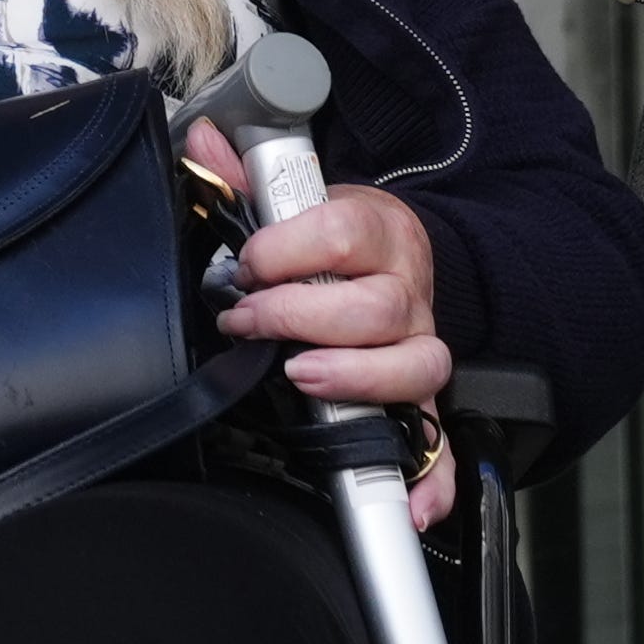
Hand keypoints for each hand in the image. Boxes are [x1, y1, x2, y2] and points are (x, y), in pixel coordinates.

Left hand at [219, 182, 461, 526]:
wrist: (394, 258)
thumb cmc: (338, 237)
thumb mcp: (300, 199)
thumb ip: (247, 178)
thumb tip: (201, 141)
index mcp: (379, 232)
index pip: (343, 233)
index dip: (287, 248)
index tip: (247, 264)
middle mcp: (408, 290)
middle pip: (378, 307)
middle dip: (304, 316)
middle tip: (252, 321)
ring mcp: (419, 346)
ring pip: (416, 365)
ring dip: (357, 376)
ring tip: (302, 376)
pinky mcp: (424, 396)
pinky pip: (442, 443)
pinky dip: (433, 477)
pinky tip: (412, 501)